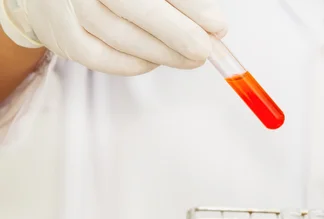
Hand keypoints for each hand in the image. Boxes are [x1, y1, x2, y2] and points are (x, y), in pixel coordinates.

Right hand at [0, 0, 226, 74]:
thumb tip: (212, 24)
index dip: (192, 8)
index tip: (217, 25)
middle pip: (140, 13)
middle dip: (181, 36)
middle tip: (205, 49)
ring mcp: (71, 10)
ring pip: (125, 40)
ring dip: (165, 54)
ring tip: (189, 58)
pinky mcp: (65, 38)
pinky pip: (106, 60)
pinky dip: (136, 64)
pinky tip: (155, 61)